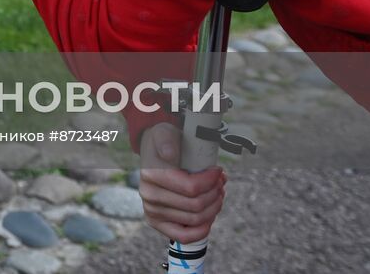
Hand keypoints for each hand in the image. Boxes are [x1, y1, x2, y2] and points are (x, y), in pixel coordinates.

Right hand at [138, 122, 226, 243]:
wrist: (153, 154)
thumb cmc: (164, 143)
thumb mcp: (164, 132)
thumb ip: (166, 139)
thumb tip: (169, 154)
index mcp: (150, 174)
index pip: (191, 188)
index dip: (211, 181)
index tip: (218, 171)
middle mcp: (149, 195)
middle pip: (196, 205)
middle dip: (215, 193)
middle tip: (221, 182)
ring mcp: (152, 211)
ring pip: (195, 220)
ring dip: (213, 208)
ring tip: (218, 194)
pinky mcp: (157, 223)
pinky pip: (183, 236)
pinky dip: (201, 230)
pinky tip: (209, 217)